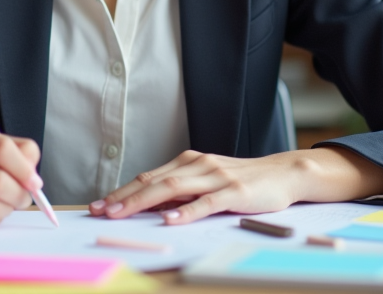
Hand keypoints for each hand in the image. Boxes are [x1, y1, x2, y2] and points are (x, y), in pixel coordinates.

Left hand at [88, 150, 297, 225]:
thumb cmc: (243, 181)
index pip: (148, 177)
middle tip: (100, 211)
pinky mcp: (233, 191)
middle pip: (154, 181)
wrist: (283, 173)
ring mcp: (215, 177)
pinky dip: (186, 211)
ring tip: (122, 214)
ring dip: (143, 202)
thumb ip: (183, 190)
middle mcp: (198, 165)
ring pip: (173, 189)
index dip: (122, 191)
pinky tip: (170, 220)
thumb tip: (152, 206)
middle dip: (123, 197)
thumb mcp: (208, 181)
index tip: (99, 205)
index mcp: (188, 162)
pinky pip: (206, 202)